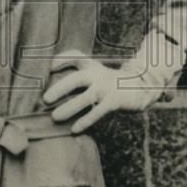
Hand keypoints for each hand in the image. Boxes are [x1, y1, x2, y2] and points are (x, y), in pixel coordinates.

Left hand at [42, 49, 165, 133]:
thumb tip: (51, 91)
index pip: (75, 56)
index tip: (48, 68)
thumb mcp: (96, 73)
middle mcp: (98, 74)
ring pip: (86, 98)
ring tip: (55, 117)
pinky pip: (97, 112)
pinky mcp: (114, 101)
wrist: (141, 87)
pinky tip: (74, 129)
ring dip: (69, 107)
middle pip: (77, 78)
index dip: (60, 60)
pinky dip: (85, 120)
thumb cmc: (110, 83)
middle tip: (45, 99)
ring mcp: (106, 88)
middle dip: (60, 88)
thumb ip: (79, 77)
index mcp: (92, 66)